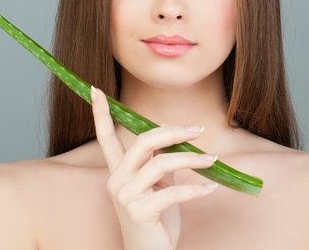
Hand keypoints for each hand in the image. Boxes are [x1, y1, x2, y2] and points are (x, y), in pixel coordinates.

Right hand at [90, 86, 217, 249]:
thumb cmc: (156, 220)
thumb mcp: (158, 186)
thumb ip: (161, 161)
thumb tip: (169, 132)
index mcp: (119, 171)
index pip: (106, 137)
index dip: (100, 113)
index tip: (95, 89)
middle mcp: (117, 180)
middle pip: (143, 142)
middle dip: (172, 132)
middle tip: (196, 130)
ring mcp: (126, 197)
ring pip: (162, 164)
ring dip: (192, 160)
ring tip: (213, 160)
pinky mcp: (140, 212)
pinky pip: (173, 192)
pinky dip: (196, 189)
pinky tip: (211, 187)